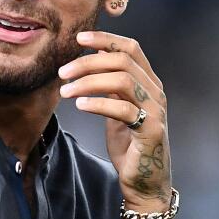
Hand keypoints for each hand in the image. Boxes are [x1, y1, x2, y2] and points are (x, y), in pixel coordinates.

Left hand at [58, 30, 171, 209]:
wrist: (144, 180)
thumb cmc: (128, 144)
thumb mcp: (116, 108)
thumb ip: (108, 86)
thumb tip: (89, 60)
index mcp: (148, 82)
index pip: (131, 48)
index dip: (105, 39)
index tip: (78, 38)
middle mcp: (155, 92)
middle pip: (123, 61)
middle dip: (89, 62)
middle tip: (62, 72)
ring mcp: (156, 110)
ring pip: (122, 81)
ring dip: (88, 82)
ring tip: (65, 91)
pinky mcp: (150, 130)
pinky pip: (123, 109)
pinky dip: (98, 103)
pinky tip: (79, 105)